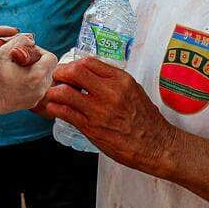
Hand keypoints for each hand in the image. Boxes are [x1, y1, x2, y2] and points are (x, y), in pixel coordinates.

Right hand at [0, 38, 57, 116]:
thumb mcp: (4, 51)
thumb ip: (21, 39)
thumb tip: (32, 39)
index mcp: (37, 75)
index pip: (51, 57)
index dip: (39, 51)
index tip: (25, 52)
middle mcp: (41, 89)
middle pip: (49, 68)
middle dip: (38, 61)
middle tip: (21, 59)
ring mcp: (36, 98)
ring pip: (45, 78)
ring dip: (35, 71)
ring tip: (17, 69)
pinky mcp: (31, 104)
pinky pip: (38, 88)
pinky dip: (31, 82)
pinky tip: (16, 80)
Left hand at [39, 57, 174, 174]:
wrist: (156, 145)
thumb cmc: (146, 119)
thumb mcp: (133, 90)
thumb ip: (113, 81)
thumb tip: (90, 76)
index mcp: (121, 80)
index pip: (89, 62)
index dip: (74, 64)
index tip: (69, 70)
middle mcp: (110, 92)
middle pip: (74, 72)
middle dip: (60, 73)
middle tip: (56, 79)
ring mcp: (99, 110)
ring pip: (65, 92)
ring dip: (54, 92)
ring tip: (52, 95)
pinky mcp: (91, 127)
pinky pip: (65, 113)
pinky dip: (55, 108)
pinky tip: (54, 108)